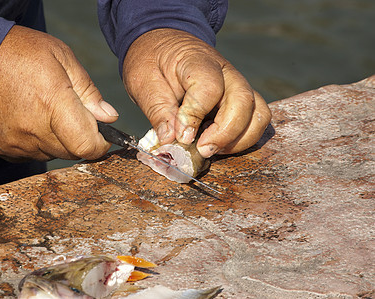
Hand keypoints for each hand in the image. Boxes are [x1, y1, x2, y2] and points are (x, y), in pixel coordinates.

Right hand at [0, 25, 118, 160]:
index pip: (86, 146)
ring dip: (59, 141)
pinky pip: (31, 156)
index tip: (102, 136)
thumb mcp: (62, 58)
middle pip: (72, 153)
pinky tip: (30, 121)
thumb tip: (108, 117)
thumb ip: (88, 91)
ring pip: (52, 155)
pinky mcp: (1, 148)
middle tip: (72, 116)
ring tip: (47, 114)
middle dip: (80, 139)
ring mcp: (15, 143)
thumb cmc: (18, 52)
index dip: (100, 144)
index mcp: (53, 104)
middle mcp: (33, 130)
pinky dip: (38, 144)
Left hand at [123, 28, 270, 157]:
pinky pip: (256, 120)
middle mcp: (225, 71)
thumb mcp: (143, 82)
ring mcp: (237, 85)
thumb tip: (170, 140)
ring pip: (258, 113)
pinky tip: (217, 143)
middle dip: (225, 133)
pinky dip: (242, 138)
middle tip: (202, 150)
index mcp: (197, 60)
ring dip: (239, 138)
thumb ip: (157, 110)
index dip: (195, 116)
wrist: (164, 45)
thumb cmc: (152, 61)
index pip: (209, 88)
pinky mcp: (240, 99)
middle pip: (243, 101)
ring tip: (211, 149)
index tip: (180, 135)